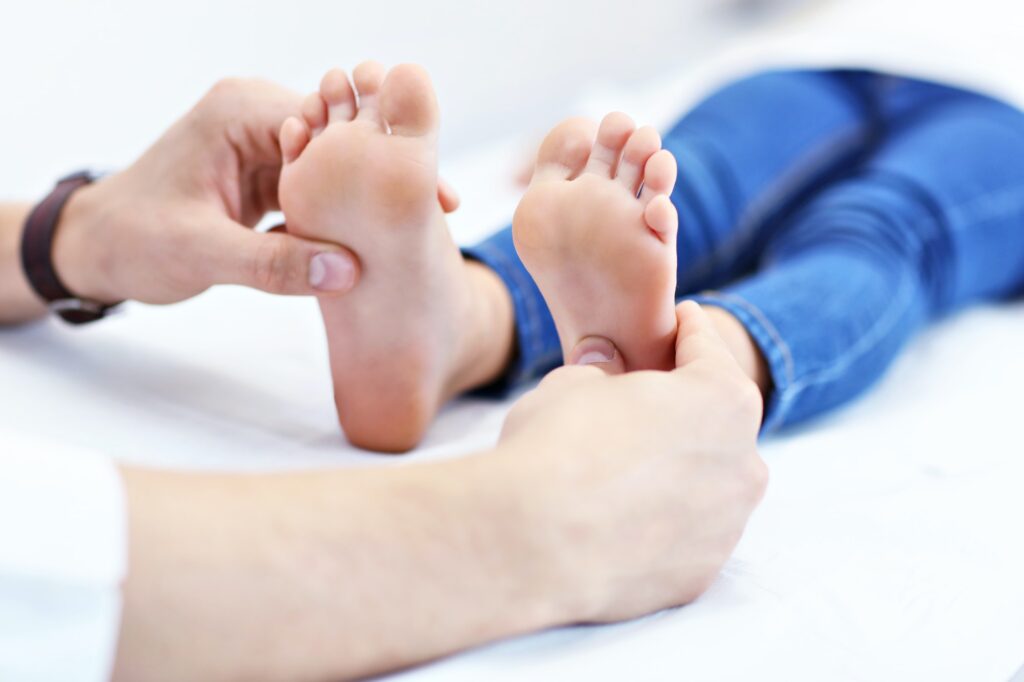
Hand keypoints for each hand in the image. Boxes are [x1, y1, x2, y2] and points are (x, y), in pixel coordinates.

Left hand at [50, 78, 361, 304]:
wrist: (99, 247)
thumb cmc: (134, 240)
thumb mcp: (203, 254)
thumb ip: (274, 264)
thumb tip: (346, 271)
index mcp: (239, 111)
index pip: (326, 123)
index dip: (354, 169)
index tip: (370, 221)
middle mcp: (257, 114)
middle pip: (338, 143)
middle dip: (357, 190)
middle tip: (373, 241)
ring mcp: (266, 143)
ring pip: (334, 169)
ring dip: (345, 209)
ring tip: (361, 249)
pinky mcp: (270, 173)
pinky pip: (319, 189)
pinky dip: (329, 220)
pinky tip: (339, 251)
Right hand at [497, 301, 767, 622]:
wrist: (530, 541)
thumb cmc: (555, 445)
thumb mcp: (572, 383)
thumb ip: (603, 374)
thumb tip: (604, 372)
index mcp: (722, 400)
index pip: (709, 350)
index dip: (689, 330)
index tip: (683, 319)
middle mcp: (743, 465)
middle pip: (719, 423)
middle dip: (687, 408)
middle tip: (646, 400)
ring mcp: (725, 527)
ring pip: (709, 486)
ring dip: (679, 471)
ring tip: (628, 468)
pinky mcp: (699, 575)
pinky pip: (687, 536)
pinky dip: (664, 524)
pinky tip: (621, 520)